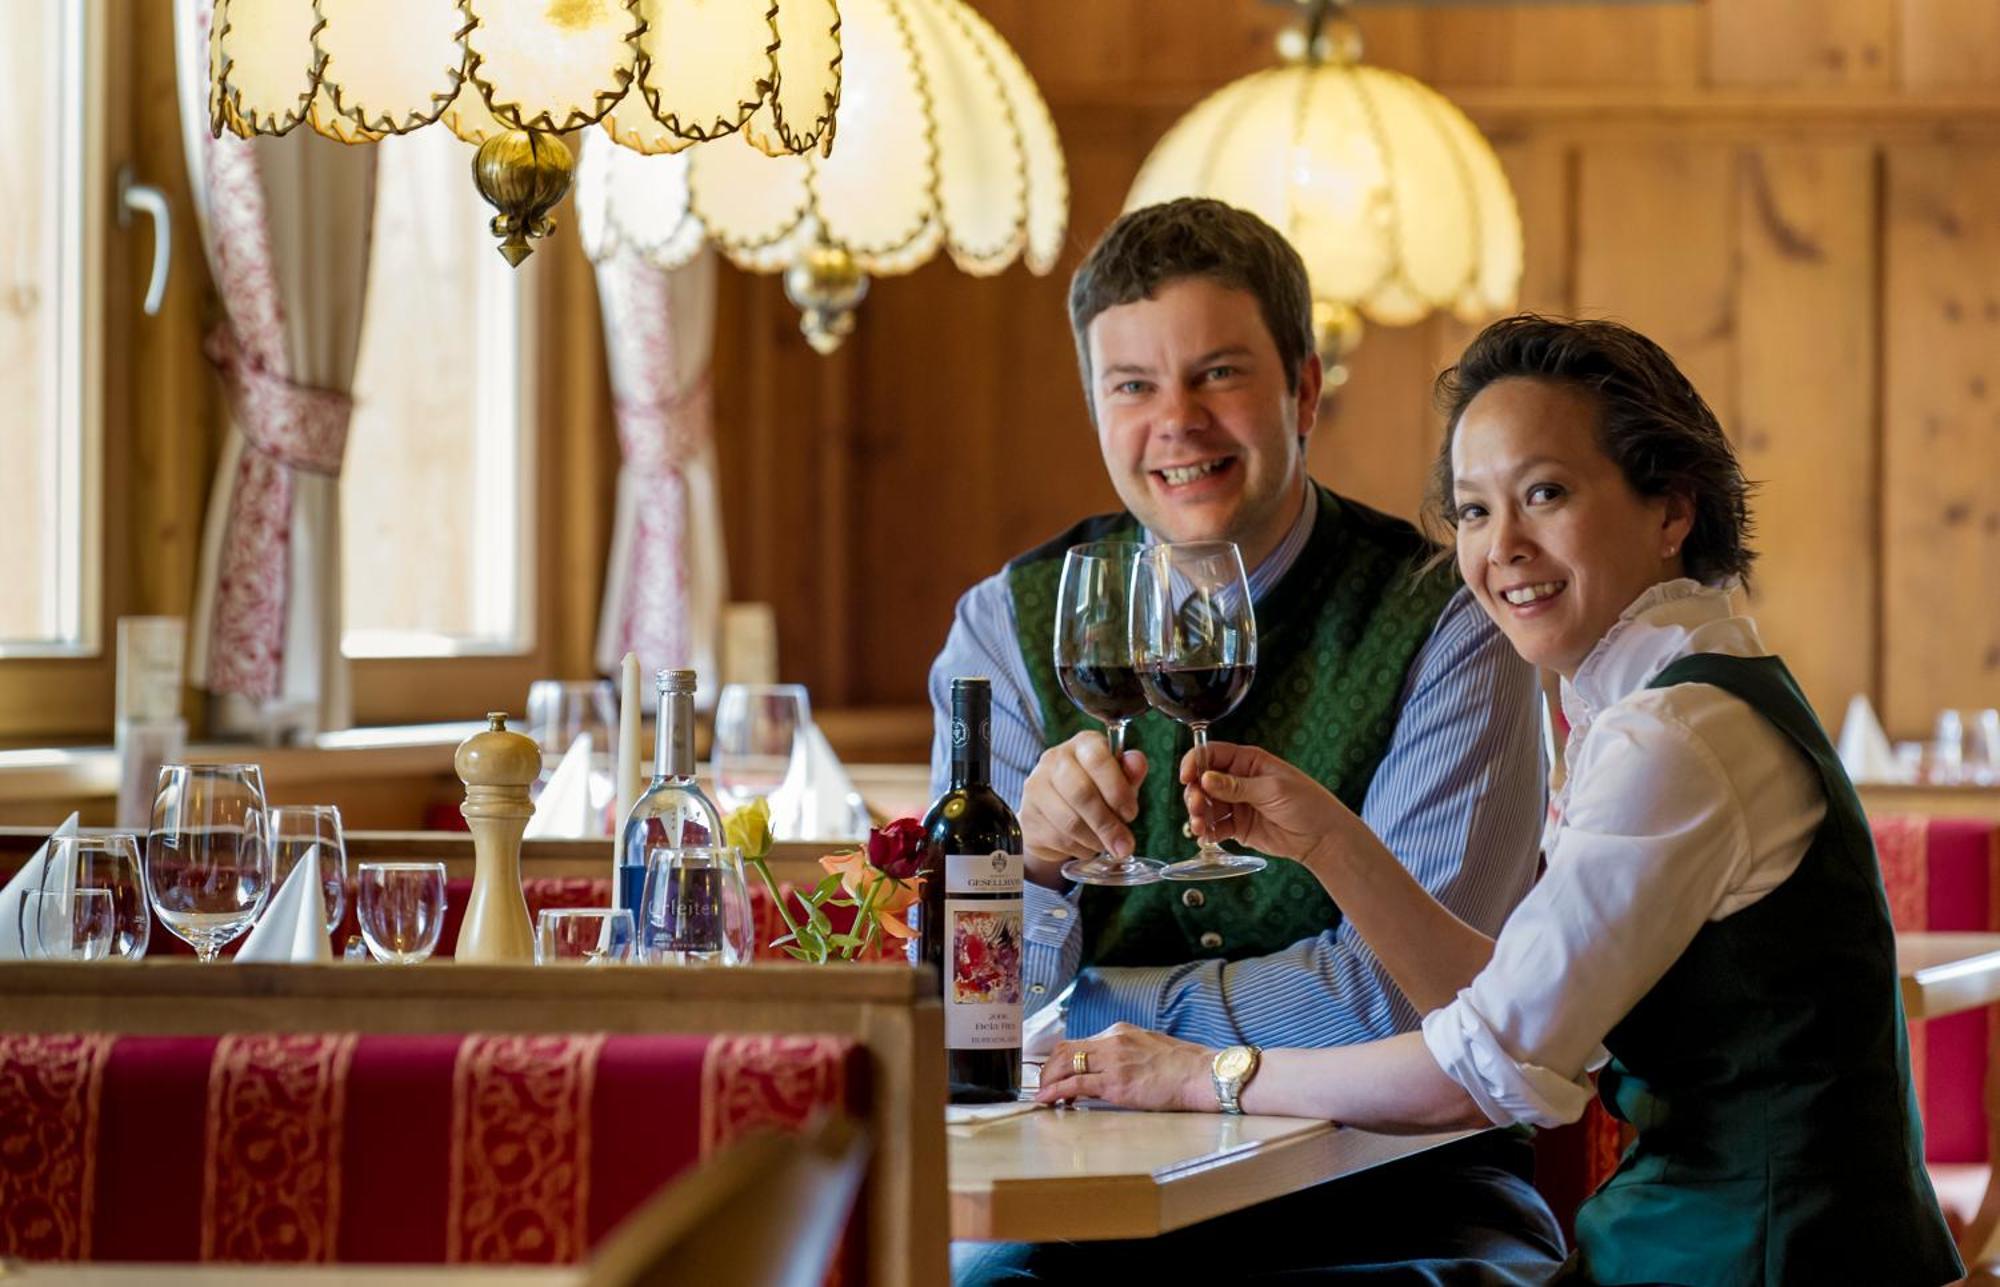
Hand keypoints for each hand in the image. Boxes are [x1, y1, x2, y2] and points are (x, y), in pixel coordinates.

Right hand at [1019, 732, 1147, 887]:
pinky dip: (1079, 849)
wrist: (1058, 814)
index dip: (1117, 790)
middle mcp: (1054, 760)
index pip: (1098, 759)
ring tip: (1105, 844)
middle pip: (1082, 793)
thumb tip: (1137, 762)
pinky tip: (1085, 845)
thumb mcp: (1119, 782)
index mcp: (1082, 744)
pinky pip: (1058, 839)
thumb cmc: (1096, 792)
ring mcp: (1036, 787)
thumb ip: (1130, 773)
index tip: (1130, 813)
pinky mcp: (1028, 816)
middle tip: (1124, 844)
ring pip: (1070, 822)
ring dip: (1095, 840)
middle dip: (1108, 824)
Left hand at [1035, 1022, 1215, 1110]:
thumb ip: (1125, 1051)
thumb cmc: (1181, 1065)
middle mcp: (1112, 1042)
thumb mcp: (1148, 1046)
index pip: (1079, 1042)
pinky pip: (1076, 1085)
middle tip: (1043, 1084)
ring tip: (1043, 1094)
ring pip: (1066, 1065)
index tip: (1054, 1072)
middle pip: (1065, 1050)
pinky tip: (1048, 1099)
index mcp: (1119, 1031)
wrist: (1200, 1074)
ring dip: (1048, 1080)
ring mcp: (1113, 1062)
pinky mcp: (1116, 1083)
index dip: (1061, 1058)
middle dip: (1048, 1068)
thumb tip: (1109, 1066)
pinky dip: (1056, 1091)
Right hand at [1179, 741, 1359, 863]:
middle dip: (1195, 794)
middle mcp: (1237, 780)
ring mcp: (1236, 803)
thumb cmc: (1306, 803)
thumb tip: (1206, 778)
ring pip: (1205, 805)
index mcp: (1247, 761)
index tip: (1187, 778)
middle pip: (1202, 782)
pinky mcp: (1237, 826)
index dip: (1194, 763)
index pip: (1211, 754)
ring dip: (1198, 815)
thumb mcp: (1272, 789)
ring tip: (1200, 827)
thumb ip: (1237, 785)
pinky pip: (1214, 826)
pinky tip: (1205, 837)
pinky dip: (1206, 832)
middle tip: (1197, 807)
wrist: (1322, 837)